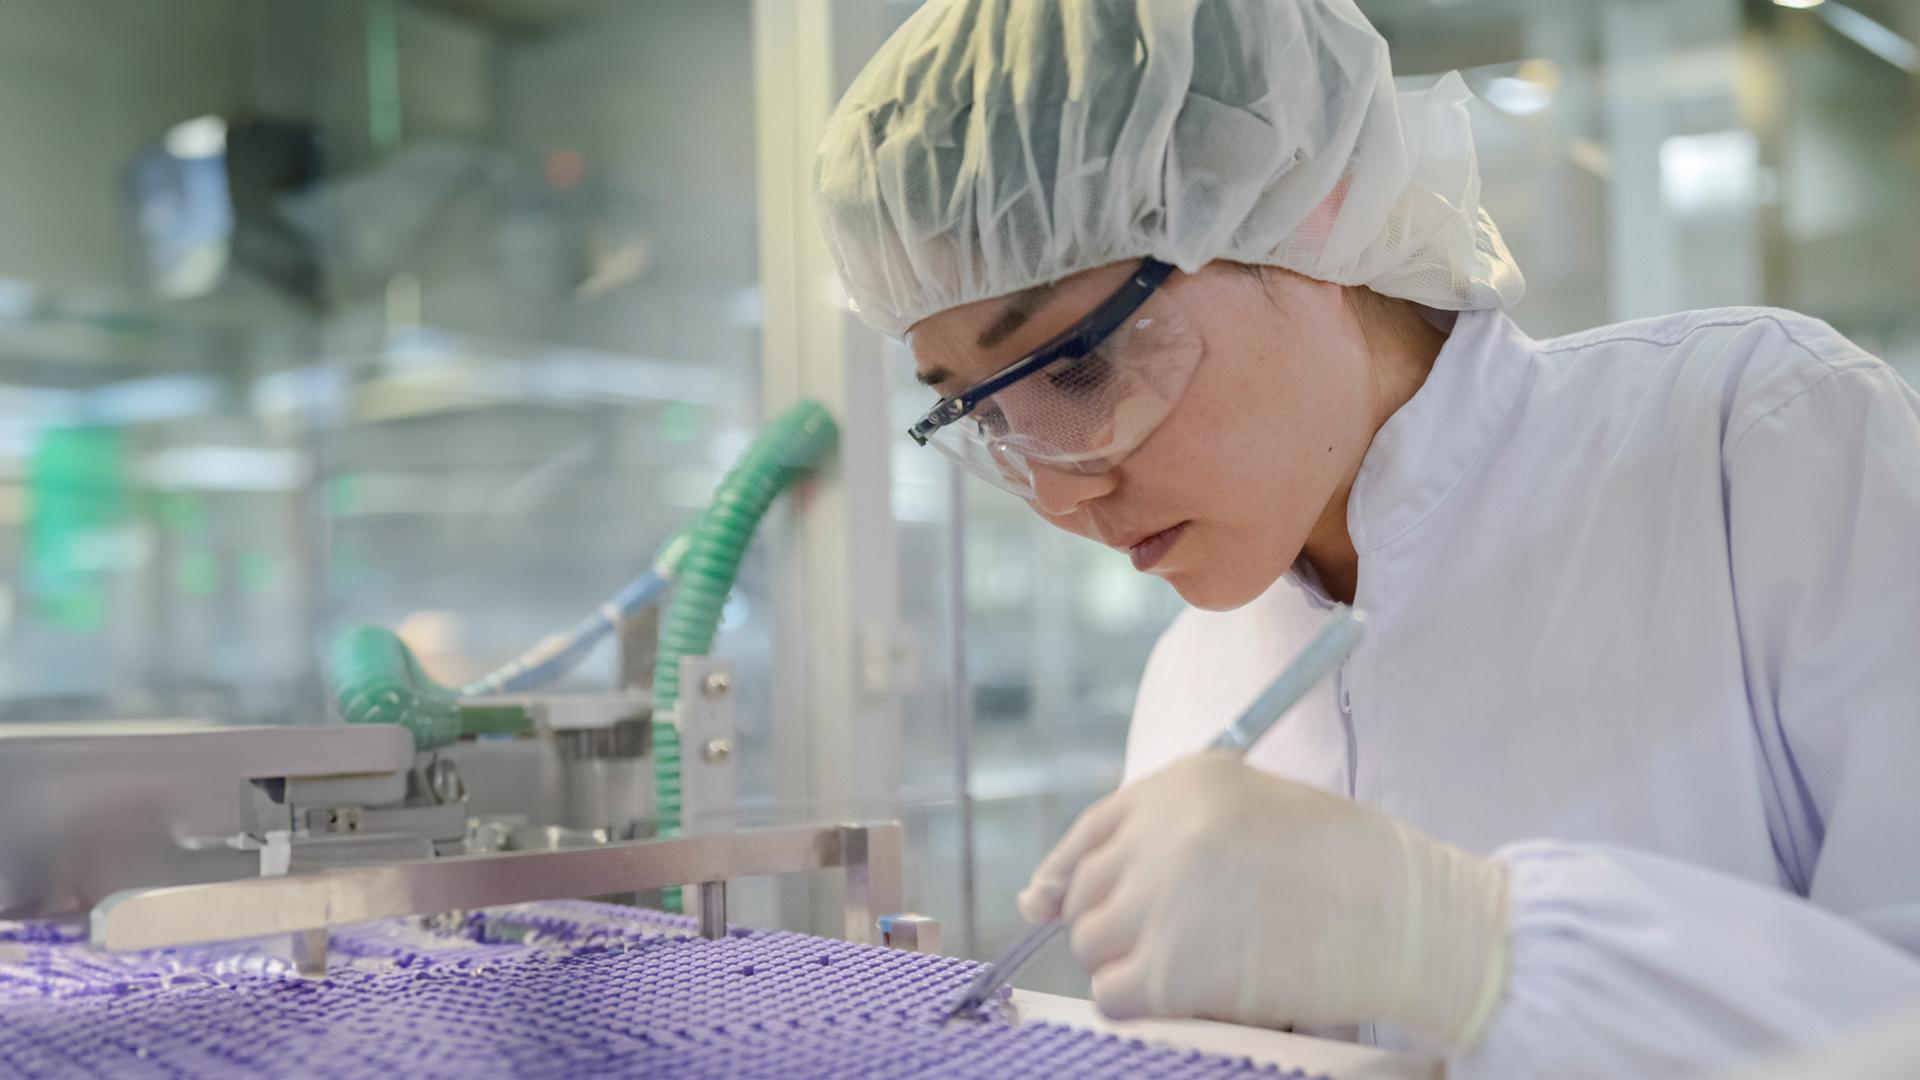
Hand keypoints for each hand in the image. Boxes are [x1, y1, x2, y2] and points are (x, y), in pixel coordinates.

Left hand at [1019, 753, 1510, 1044]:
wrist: (1408, 916)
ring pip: (1092, 945)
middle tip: (1168, 945)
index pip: (1090, 833)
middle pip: (1084, 893)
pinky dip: (1141, 1004)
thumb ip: (1165, 837)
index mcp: (1182, 782)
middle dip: (1115, 924)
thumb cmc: (1348, 867)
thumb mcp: (1254, 812)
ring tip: (1196, 966)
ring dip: (1131, 965)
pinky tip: (1188, 995)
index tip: (1048, 903)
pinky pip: (1113, 994)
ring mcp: (1160, 897)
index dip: (1066, 874)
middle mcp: (1159, 831)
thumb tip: (1042, 898)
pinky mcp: (1170, 965)